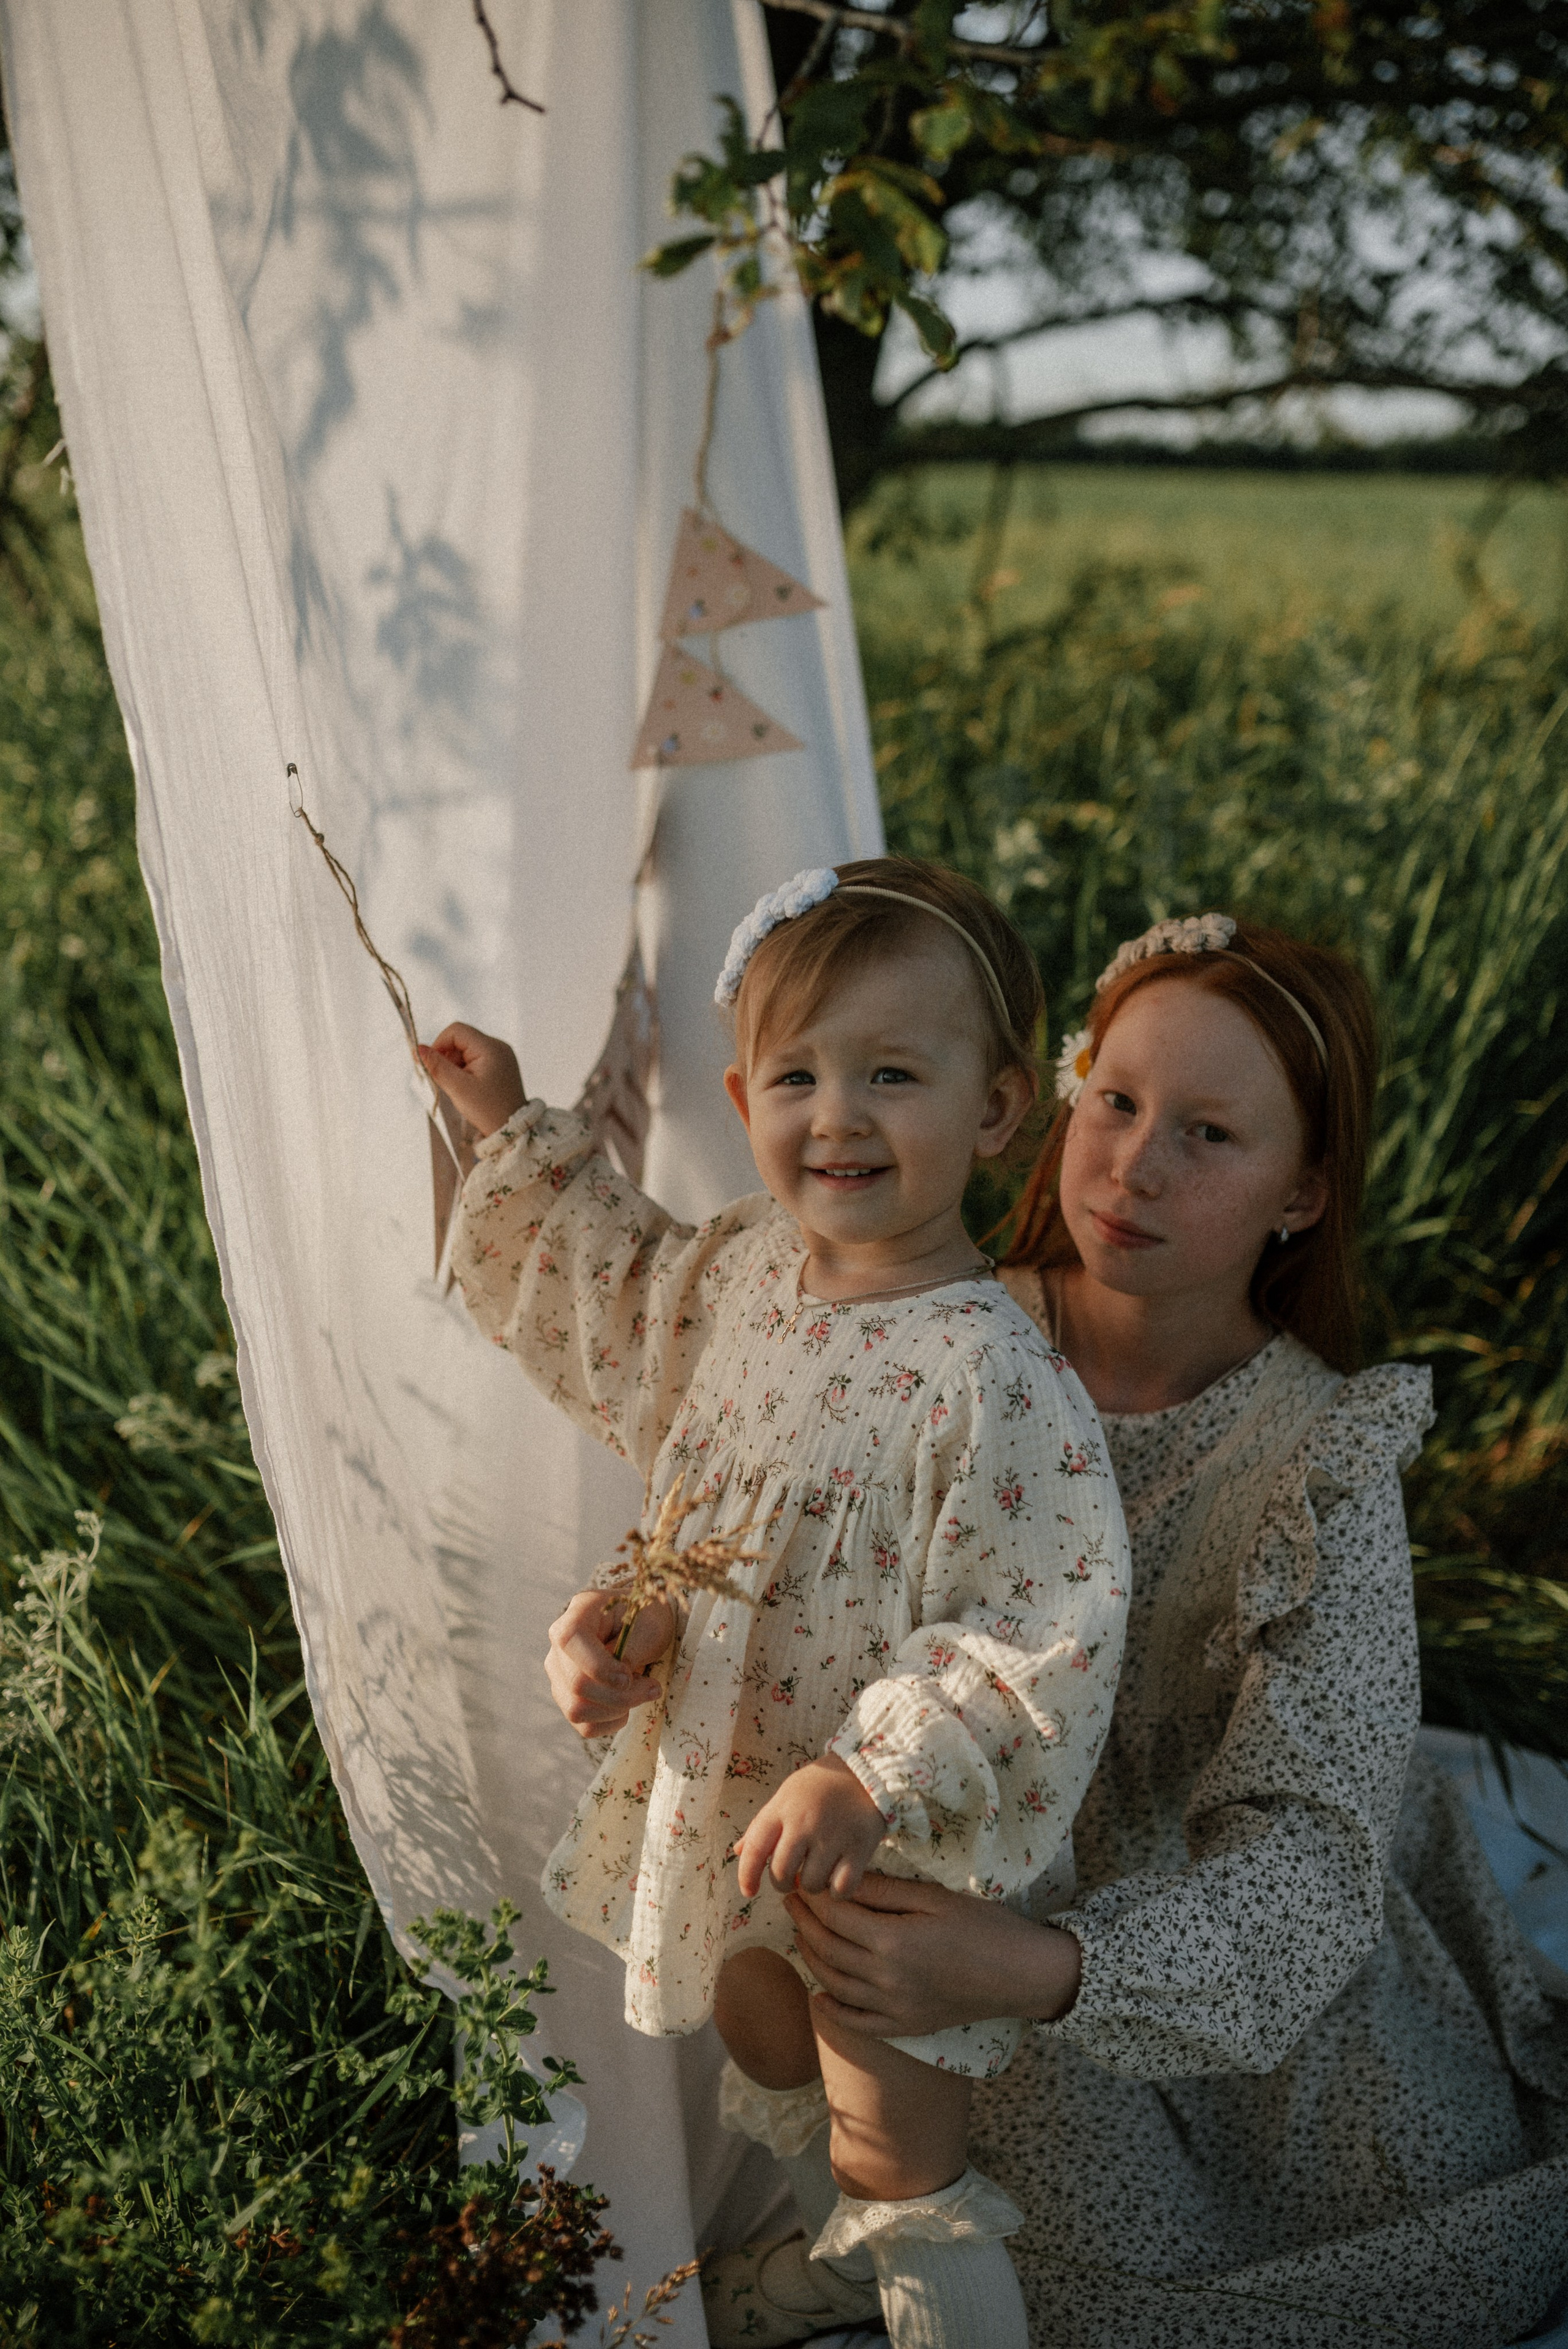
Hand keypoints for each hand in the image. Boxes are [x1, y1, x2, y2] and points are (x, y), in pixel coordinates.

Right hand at [420, 1022, 524, 1138]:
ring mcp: (501, 1055)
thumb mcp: (458, 1088)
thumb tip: (419, 1047)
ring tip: (460, 1087)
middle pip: (461, 1039)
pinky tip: (468, 1086)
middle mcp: (498, 1046)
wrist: (511, 1128)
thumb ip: (437, 1066)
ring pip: (467, 1050)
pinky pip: (476, 1058)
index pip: (456, 1030)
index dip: (439, 1044)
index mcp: (490, 1048)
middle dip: (448, 1057)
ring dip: (456, 1065)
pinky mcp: (500, 1065)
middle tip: (447, 1080)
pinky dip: (466, 1069)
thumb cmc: (487, 1110)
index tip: (433, 1065)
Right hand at [545, 1590, 673, 1739]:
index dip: (598, 1666)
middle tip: (652, 1687)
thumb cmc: (646, 1620)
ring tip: (641, 1694)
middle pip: (576, 1683)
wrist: (642, 1628)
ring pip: (577, 1710)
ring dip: (617, 1710)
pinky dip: (611, 1722)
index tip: (629, 1677)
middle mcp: (559, 1646)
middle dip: (620, 1695)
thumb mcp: (649, 1624)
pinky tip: (627, 1705)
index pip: (570, 1640)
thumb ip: (632, 1649)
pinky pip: (584, 1726)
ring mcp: (559, 1674)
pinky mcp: (567, 1698)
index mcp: (578, 1613)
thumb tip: (619, 1683)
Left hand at [736, 1756, 886, 1901]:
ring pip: (811, 1884)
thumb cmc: (818, 1786)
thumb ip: (762, 1825)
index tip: (749, 1891)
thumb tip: (738, 1851)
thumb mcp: (786, 1795)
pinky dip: (836, 1890)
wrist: (865, 1770)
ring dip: (811, 1885)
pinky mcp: (859, 1848)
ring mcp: (833, 1837)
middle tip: (792, 1877)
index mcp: (782, 1809)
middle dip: (783, 1883)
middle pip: (782, 1873)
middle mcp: (805, 1823)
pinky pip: (841, 1888)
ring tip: (817, 1870)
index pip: (755, 1849)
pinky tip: (837, 1878)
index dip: (747, 1876)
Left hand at [785, 1871, 1082, 2037]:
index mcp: (893, 1941)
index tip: (799, 1881)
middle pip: (828, 1949)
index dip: (812, 1897)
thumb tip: (842, 1881)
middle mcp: (886, 1979)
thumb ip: (884, 1893)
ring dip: (811, 1959)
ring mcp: (895, 2008)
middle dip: (804, 1923)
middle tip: (791, 1902)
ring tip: (802, 1936)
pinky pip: (858, 2023)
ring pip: (835, 1985)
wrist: (1021, 1974)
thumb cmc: (983, 1926)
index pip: (835, 1916)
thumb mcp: (934, 1898)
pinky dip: (833, 2011)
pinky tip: (819, 1996)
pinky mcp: (906, 2026)